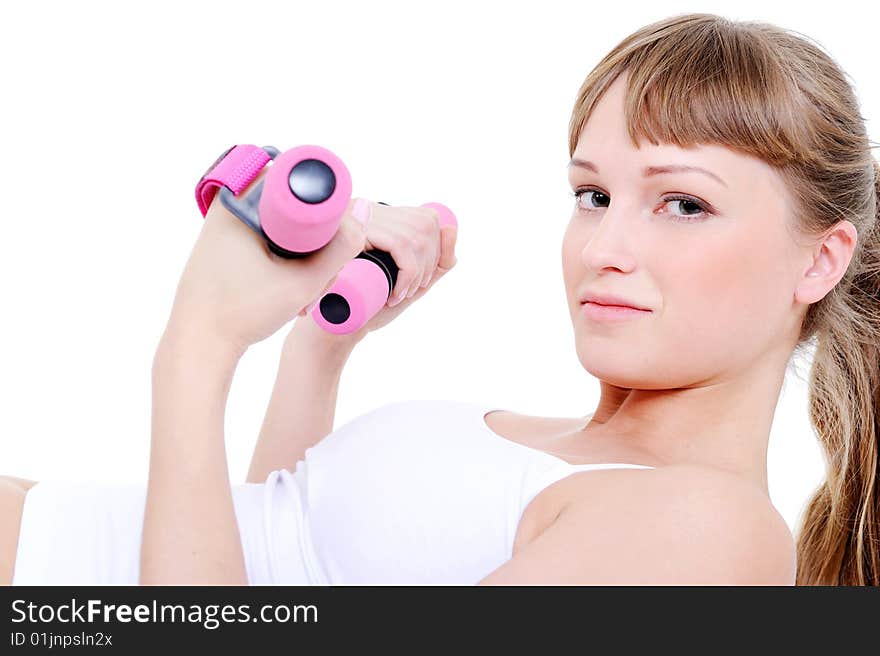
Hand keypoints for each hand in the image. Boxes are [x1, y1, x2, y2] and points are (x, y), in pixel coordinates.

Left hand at [166, 166, 367, 354]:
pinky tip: (289, 289)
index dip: (327, 210)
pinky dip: (284, 259)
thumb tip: (364, 209)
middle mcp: (227, 206)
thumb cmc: (241, 313)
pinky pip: (266, 239)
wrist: (198, 345)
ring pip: (282, 227)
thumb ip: (341, 249)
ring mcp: (223, 226)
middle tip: (319, 277)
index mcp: (238, 202)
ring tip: (302, 291)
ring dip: (302, 253)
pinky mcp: (224, 245)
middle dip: (316, 240)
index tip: (332, 245)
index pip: (300, 183)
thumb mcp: (302, 282)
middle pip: (293, 207)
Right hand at [295, 201, 457, 345]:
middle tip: (411, 290)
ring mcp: (361, 218)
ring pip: (416, 237)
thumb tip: (452, 228)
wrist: (330, 323)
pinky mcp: (358, 233)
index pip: (426, 217)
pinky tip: (395, 293)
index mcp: (380, 217)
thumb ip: (436, 262)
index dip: (436, 248)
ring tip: (401, 294)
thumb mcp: (411, 282)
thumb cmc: (369, 303)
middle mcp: (369, 209)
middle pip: (426, 224)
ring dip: (417, 272)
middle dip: (429, 263)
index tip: (423, 279)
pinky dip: (407, 274)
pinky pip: (401, 247)